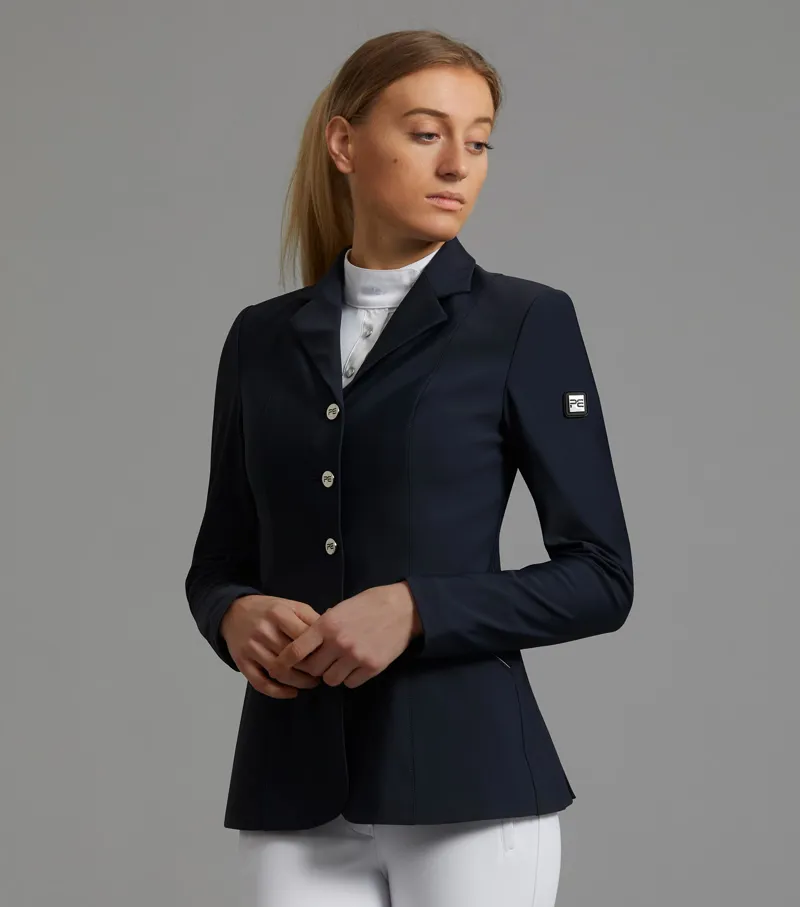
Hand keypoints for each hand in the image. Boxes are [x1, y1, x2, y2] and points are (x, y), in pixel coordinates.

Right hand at [220, 594, 324, 698]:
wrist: (234, 612)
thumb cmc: (268, 610)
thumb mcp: (291, 606)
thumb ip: (311, 618)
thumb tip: (332, 634)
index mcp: (278, 614)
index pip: (304, 637)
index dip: (320, 650)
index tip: (329, 656)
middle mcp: (263, 631)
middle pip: (293, 657)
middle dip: (311, 669)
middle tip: (323, 673)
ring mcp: (251, 648)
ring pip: (279, 672)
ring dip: (299, 682)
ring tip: (311, 683)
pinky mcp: (242, 662)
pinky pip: (260, 683)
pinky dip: (277, 692)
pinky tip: (292, 692)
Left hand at [271, 582, 421, 688]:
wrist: (403, 609)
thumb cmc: (369, 604)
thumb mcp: (340, 608)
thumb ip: (323, 626)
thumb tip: (306, 644)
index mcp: (327, 625)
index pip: (296, 651)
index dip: (285, 662)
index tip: (280, 666)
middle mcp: (339, 643)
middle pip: (312, 669)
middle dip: (312, 668)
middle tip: (319, 662)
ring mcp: (356, 657)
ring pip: (330, 680)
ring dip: (332, 674)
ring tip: (340, 662)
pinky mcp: (371, 668)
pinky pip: (350, 683)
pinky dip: (350, 677)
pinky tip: (355, 665)